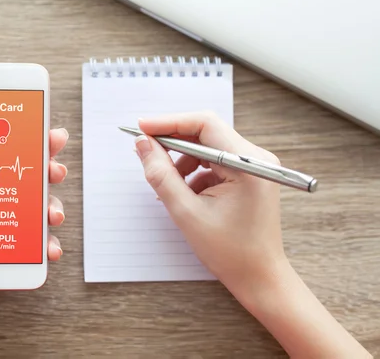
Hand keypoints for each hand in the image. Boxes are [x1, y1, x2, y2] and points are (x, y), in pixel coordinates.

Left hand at [0, 128, 68, 357]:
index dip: (19, 143)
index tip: (40, 131)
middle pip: (22, 180)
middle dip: (45, 170)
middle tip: (55, 169)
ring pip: (33, 211)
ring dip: (51, 206)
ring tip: (52, 214)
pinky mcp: (6, 256)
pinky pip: (32, 247)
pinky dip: (46, 246)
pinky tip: (49, 248)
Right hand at [134, 111, 283, 289]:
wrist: (258, 277)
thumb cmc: (230, 251)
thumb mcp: (186, 212)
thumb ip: (161, 174)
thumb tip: (143, 144)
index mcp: (248, 164)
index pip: (204, 124)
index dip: (169, 122)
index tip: (141, 127)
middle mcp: (257, 157)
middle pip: (206, 132)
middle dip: (172, 141)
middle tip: (145, 150)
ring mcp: (255, 165)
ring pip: (208, 146)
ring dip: (182, 160)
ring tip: (169, 186)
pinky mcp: (249, 174)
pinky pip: (215, 160)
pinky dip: (194, 171)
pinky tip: (184, 193)